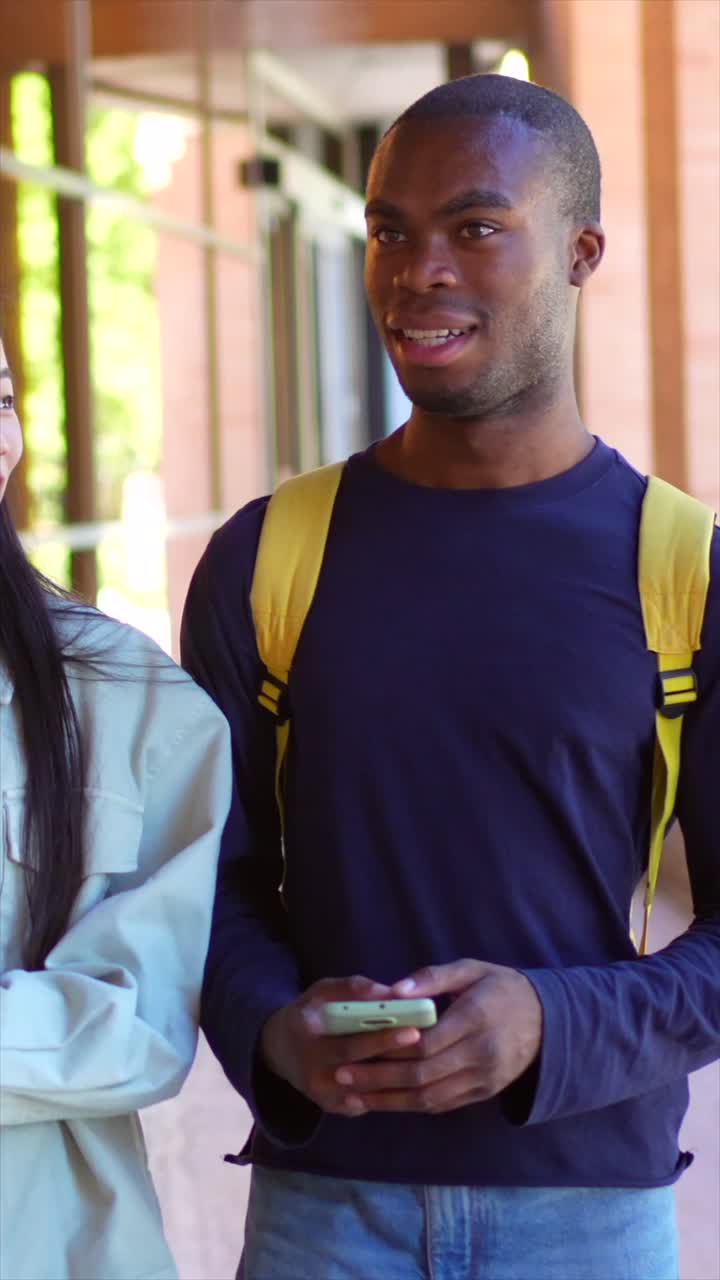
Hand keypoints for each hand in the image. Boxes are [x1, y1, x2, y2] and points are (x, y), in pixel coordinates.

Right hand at [260, 975, 421, 1116]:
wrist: (281, 1050)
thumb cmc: (311, 1013)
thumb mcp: (323, 991)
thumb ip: (353, 989)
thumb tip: (391, 993)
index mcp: (307, 1036)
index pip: (349, 1042)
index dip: (382, 1038)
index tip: (413, 1029)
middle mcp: (311, 1072)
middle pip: (360, 1071)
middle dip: (395, 1060)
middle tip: (427, 1048)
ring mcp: (321, 1095)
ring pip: (367, 1092)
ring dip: (396, 1079)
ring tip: (426, 1063)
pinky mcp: (332, 1107)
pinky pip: (367, 1103)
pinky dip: (389, 1093)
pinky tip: (411, 1079)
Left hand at [332, 959, 542, 1114]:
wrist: (546, 1021)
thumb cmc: (501, 988)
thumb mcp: (470, 969)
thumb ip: (431, 978)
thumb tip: (394, 991)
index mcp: (475, 1018)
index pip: (425, 1042)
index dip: (389, 1048)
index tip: (355, 1047)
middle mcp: (480, 1054)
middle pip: (421, 1074)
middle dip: (378, 1078)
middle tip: (342, 1075)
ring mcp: (483, 1079)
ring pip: (428, 1098)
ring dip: (388, 1099)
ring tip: (352, 1095)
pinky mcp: (483, 1094)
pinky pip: (441, 1104)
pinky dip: (410, 1105)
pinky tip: (383, 1100)